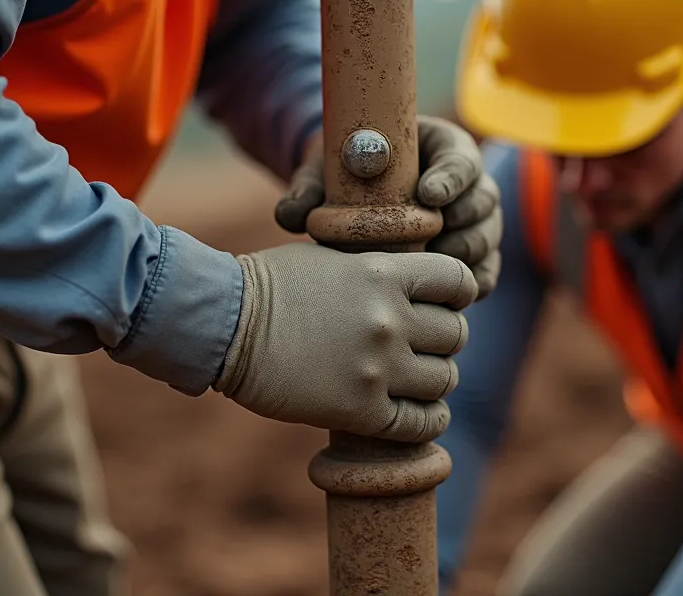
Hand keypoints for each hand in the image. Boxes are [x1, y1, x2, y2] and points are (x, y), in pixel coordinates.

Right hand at [216, 242, 476, 441]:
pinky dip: (426, 422)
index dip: (458, 293)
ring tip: (413, 381)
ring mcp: (377, 367)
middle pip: (456, 334)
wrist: (223, 325)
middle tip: (421, 347)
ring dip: (434, 381)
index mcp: (384, 273)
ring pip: (445, 380)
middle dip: (443, 340)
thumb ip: (376, 270)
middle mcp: (389, 319)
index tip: (447, 303)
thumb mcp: (331, 258)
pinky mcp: (360, 410)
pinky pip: (420, 424)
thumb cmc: (269, 286)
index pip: (458, 279)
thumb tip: (411, 284)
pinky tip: (415, 416)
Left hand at [275, 116, 502, 298]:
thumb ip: (309, 188)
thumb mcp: (327, 168)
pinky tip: (447, 298)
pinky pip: (484, 272)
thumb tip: (290, 216)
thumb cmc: (346, 170)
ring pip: (486, 238)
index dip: (450, 178)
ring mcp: (473, 221)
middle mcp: (466, 184)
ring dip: (464, 255)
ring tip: (431, 269)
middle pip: (483, 201)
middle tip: (433, 241)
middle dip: (462, 222)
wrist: (353, 193)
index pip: (460, 159)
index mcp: (440, 148)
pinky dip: (470, 285)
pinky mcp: (470, 254)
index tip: (427, 194)